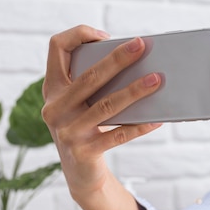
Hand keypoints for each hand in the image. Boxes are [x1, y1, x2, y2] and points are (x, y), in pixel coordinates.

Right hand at [42, 25, 162, 201]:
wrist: (80, 174)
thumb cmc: (86, 128)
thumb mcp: (80, 104)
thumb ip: (94, 85)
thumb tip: (136, 66)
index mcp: (52, 88)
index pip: (56, 47)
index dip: (79, 35)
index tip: (105, 36)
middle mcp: (54, 108)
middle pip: (89, 76)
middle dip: (118, 58)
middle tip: (142, 46)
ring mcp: (67, 131)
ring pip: (107, 105)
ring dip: (135, 91)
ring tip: (157, 80)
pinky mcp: (84, 152)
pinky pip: (118, 135)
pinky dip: (139, 126)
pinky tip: (156, 120)